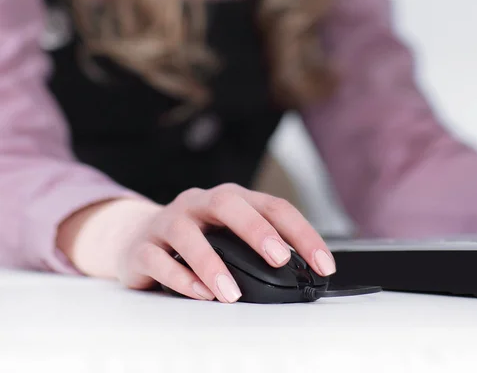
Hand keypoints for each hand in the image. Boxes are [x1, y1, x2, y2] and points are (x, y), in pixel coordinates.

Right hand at [58, 184, 335, 302]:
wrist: (137, 238)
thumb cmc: (197, 239)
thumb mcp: (230, 235)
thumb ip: (258, 248)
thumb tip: (300, 275)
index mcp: (231, 199)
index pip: (273, 207)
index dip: (301, 234)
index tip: (323, 264)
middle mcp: (200, 203)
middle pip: (229, 205)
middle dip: (258, 231)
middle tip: (280, 259)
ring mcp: (169, 222)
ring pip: (188, 235)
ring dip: (213, 264)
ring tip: (232, 294)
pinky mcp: (143, 247)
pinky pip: (159, 260)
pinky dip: (181, 279)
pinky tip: (200, 294)